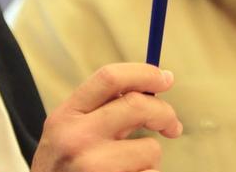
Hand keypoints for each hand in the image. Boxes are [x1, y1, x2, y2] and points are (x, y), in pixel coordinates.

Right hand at [30, 63, 182, 171]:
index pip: (110, 78)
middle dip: (164, 113)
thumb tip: (154, 85)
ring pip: (150, 149)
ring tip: (130, 166)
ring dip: (150, 158)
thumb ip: (101, 108)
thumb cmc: (63, 168)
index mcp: (66, 115)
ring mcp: (93, 166)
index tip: (165, 79)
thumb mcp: (67, 131)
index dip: (144, 73)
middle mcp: (76, 138)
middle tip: (172, 125)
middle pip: (137, 105)